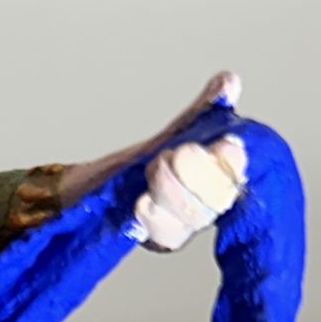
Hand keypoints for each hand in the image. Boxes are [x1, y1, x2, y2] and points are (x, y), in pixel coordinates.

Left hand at [59, 71, 246, 250]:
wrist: (85, 193)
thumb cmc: (132, 168)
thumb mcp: (171, 136)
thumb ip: (201, 115)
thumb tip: (230, 80)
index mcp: (216, 183)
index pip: (235, 175)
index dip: (231, 163)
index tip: (227, 144)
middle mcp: (202, 210)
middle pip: (215, 200)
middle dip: (199, 174)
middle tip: (181, 152)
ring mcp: (179, 226)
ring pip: (191, 218)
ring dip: (173, 191)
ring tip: (157, 166)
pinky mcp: (154, 241)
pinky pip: (165, 236)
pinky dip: (154, 217)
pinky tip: (142, 203)